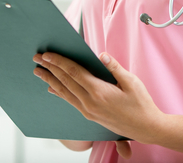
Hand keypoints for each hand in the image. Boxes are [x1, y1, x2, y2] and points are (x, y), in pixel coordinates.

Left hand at [33, 51, 162, 147]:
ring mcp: (88, 111)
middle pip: (65, 82)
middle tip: (37, 58)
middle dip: (50, 68)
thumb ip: (114, 68)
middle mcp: (90, 103)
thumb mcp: (132, 82)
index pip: (74, 73)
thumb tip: (101, 55)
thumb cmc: (141, 104)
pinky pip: (70, 101)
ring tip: (39, 72)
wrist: (146, 128)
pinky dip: (60, 93)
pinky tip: (52, 89)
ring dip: (50, 80)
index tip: (48, 54)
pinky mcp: (90, 115)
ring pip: (65, 92)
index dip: (60, 62)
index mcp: (99, 92)